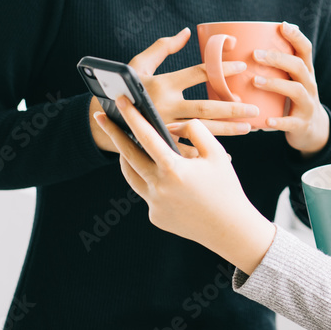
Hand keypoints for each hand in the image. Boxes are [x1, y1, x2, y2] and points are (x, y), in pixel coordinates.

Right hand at [89, 27, 263, 152]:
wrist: (101, 120)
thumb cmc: (122, 87)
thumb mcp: (138, 64)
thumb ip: (163, 48)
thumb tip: (186, 32)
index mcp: (162, 84)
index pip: (198, 73)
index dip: (221, 69)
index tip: (243, 67)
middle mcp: (165, 106)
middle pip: (205, 107)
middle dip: (232, 108)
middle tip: (255, 109)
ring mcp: (164, 127)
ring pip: (201, 130)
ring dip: (227, 130)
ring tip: (249, 127)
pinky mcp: (161, 143)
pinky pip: (188, 150)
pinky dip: (206, 153)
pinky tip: (227, 155)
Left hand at [94, 96, 276, 274]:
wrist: (229, 229)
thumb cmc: (226, 188)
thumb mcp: (216, 153)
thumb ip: (196, 131)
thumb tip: (174, 125)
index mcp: (174, 169)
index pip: (146, 136)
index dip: (132, 116)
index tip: (121, 101)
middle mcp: (158, 187)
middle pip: (127, 155)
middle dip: (113, 133)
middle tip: (101, 117)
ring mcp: (153, 204)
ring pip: (131, 175)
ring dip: (127, 157)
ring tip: (126, 143)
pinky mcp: (154, 216)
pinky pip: (146, 192)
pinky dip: (151, 180)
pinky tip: (162, 176)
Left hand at [252, 22, 329, 156]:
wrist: (313, 130)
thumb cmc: (292, 99)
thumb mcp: (290, 80)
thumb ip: (275, 66)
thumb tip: (243, 46)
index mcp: (305, 72)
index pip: (305, 49)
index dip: (296, 36)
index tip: (282, 25)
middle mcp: (309, 85)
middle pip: (299, 66)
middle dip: (278, 59)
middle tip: (255, 54)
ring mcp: (307, 104)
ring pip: (296, 90)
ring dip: (275, 84)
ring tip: (255, 81)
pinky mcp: (302, 124)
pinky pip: (291, 122)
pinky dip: (279, 121)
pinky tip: (266, 119)